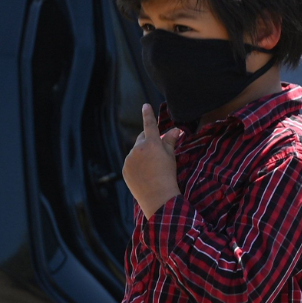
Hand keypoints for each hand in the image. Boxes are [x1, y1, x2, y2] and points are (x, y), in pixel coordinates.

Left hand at [122, 104, 182, 218]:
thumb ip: (170, 141)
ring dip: (142, 155)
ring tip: (152, 169)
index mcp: (152, 143)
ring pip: (136, 152)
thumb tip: (176, 129)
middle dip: (148, 141)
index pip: (150, 125)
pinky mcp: (125, 169)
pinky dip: (136, 165)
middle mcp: (138, 149)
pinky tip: (144, 175)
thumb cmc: (168, 175)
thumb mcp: (171, 157)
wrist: (158, 197)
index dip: (148, 114)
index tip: (145, 105)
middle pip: (142, 138)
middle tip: (157, 153)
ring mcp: (129, 159)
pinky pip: (130, 163)